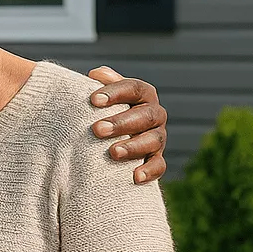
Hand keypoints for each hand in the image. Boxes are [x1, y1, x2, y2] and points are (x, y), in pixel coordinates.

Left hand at [87, 66, 166, 183]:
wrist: (111, 136)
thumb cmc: (102, 110)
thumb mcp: (101, 95)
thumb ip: (101, 84)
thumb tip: (96, 74)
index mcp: (142, 94)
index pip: (133, 88)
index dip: (115, 93)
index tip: (93, 100)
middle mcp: (154, 114)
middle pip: (144, 116)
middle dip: (121, 123)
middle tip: (97, 129)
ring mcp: (157, 137)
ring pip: (153, 140)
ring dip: (133, 146)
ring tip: (113, 152)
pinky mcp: (156, 158)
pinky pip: (159, 165)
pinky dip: (149, 171)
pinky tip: (135, 176)